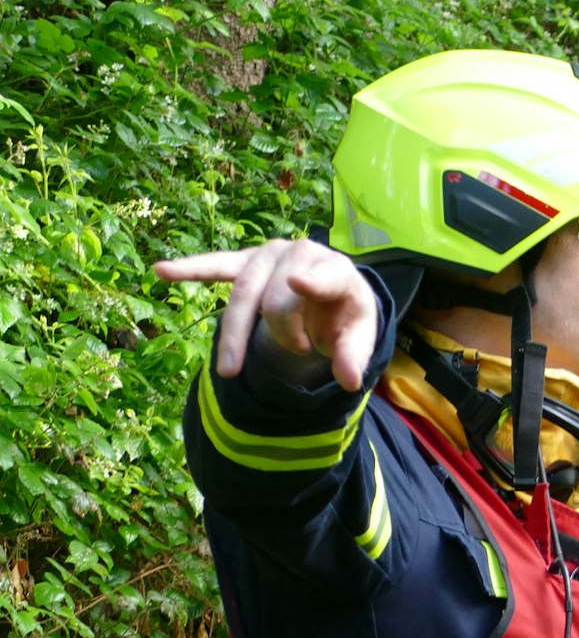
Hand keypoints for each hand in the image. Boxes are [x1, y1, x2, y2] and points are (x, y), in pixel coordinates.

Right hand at [154, 239, 379, 391]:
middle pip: (275, 298)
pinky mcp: (246, 261)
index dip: (311, 282)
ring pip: (241, 295)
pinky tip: (162, 270)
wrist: (333, 294)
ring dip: (236, 335)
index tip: (296, 284)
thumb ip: (353, 358)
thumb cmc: (345, 316)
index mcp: (337, 271)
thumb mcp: (358, 337)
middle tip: (302, 351)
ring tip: (230, 371)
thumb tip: (349, 383)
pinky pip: (217, 266)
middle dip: (283, 334)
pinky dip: (191, 269)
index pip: (324, 277)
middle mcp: (302, 254)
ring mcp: (270, 255)